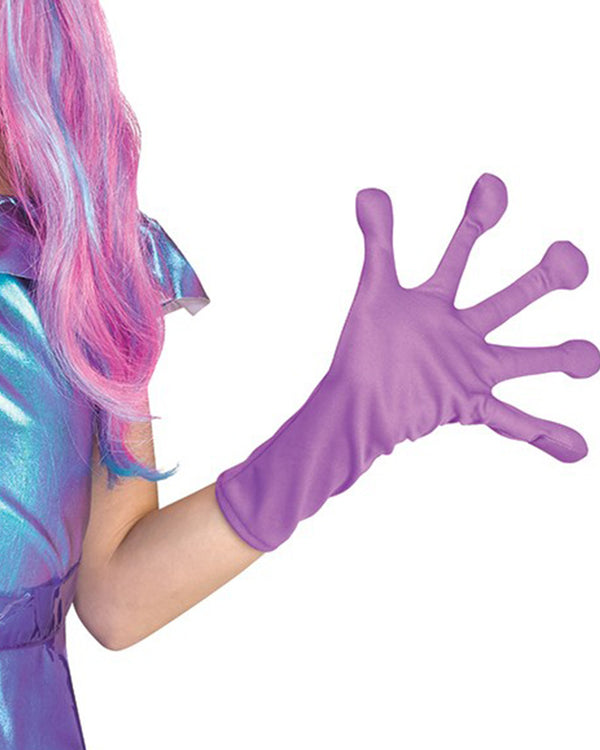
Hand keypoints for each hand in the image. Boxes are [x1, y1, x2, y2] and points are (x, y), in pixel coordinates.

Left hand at [216, 173, 599, 550]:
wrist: (354, 408)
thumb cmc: (362, 353)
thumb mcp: (372, 293)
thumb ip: (376, 243)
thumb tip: (368, 191)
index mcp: (436, 304)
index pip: (460, 252)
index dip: (475, 220)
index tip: (491, 185)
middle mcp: (459, 333)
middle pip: (509, 299)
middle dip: (541, 278)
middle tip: (573, 259)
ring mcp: (467, 369)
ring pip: (522, 359)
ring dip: (558, 357)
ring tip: (593, 358)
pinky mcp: (467, 404)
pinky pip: (512, 420)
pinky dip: (543, 434)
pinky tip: (577, 449)